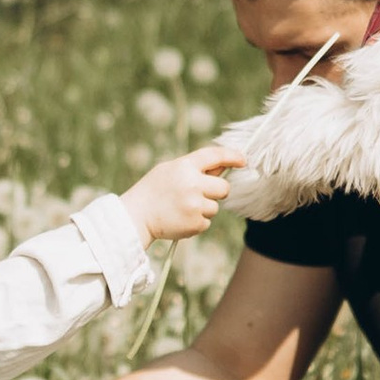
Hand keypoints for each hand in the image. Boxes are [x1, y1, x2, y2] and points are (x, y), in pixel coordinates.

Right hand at [126, 141, 246, 244]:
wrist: (136, 216)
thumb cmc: (152, 191)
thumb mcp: (168, 170)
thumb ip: (193, 168)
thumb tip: (221, 169)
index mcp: (184, 166)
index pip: (215, 156)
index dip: (232, 156)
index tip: (243, 160)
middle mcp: (192, 184)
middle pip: (224, 188)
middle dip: (217, 191)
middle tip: (201, 194)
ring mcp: (195, 205)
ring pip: (215, 207)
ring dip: (203, 208)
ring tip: (181, 208)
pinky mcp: (195, 223)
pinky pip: (207, 222)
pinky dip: (196, 222)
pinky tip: (179, 218)